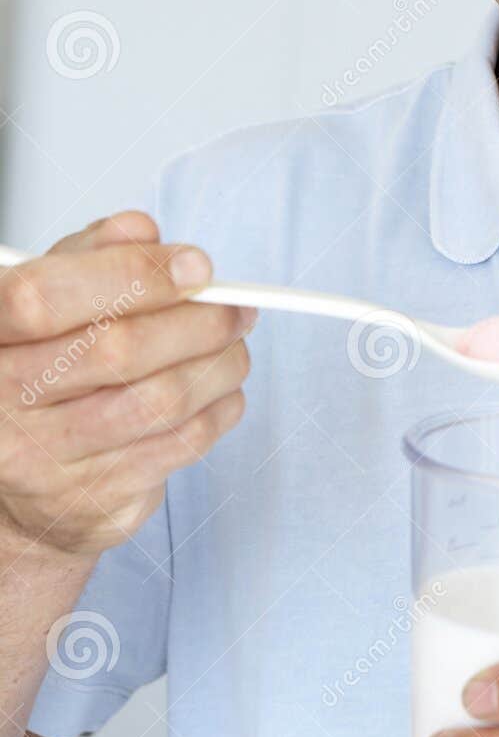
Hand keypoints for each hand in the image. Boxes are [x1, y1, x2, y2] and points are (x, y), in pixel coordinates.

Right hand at [0, 211, 250, 557]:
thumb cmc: (36, 373)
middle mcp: (0, 405)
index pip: (45, 298)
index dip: (131, 275)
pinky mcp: (88, 505)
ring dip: (218, 366)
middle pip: (116, 352)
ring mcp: (40, 463)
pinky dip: (217, 411)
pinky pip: (176, 449)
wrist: (15, 485)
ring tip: (236, 345)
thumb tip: (141, 231)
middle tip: (236, 307)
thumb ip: (88, 257)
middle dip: (197, 321)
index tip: (196, 266)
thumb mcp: (46, 301)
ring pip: (158, 402)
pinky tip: (222, 392)